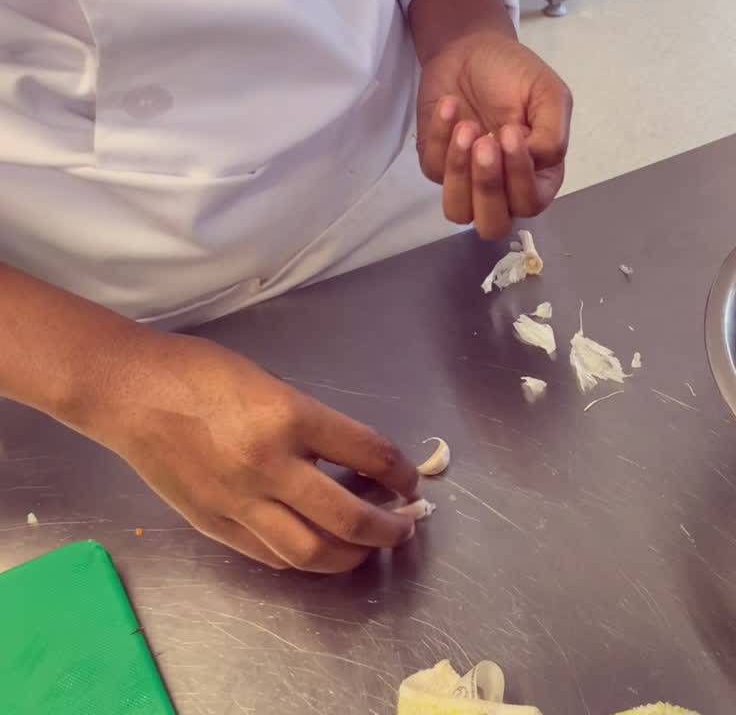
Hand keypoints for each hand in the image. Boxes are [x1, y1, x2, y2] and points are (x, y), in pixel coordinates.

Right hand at [90, 333, 420, 572]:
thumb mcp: (274, 385)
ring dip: (352, 556)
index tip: (410, 480)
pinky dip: (304, 558)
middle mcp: (270, 466)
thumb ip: (314, 426)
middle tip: (405, 526)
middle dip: (389, 529)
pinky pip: (271, 556)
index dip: (400, 472)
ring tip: (368, 548)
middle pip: (349, 518)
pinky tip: (319, 549)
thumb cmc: (202, 374)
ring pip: (311, 552)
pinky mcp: (213, 525)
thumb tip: (357, 460)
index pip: (369, 454)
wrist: (128, 391)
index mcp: (291, 418)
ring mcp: (239, 502)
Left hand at [416, 32, 572, 239]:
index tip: (511, 132)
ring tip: (465, 126)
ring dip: (459, 171)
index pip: (530, 202)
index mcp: (539, 175)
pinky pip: (434, 171)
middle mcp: (505, 187)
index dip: (518, 177)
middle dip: (487, 187)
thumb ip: (554, 133)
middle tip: (484, 142)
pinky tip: (451, 105)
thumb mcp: (549, 93)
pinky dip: (441, 136)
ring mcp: (468, 180)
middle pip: (493, 224)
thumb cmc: (515, 74)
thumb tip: (535, 161)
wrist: (470, 49)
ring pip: (459, 212)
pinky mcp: (438, 166)